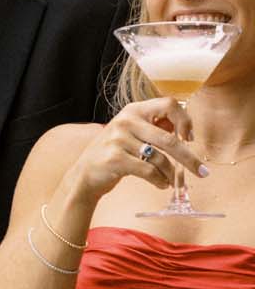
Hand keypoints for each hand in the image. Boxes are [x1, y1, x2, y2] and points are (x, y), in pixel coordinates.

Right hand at [66, 98, 203, 203]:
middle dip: (189, 158)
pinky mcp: (114, 158)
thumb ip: (155, 127)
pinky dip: (160, 180)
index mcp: (134, 109)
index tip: (189, 138)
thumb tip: (185, 131)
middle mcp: (126, 120)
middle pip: (169, 138)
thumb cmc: (115, 152)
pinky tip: (161, 184)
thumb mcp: (132, 133)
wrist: (85, 173)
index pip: (169, 104)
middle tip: (202, 172)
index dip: (184, 120)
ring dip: (171, 174)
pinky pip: (149, 171)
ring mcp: (118, 139)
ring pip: (160, 159)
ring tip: (172, 181)